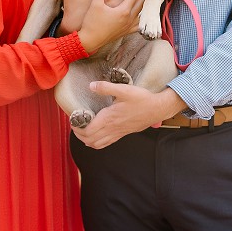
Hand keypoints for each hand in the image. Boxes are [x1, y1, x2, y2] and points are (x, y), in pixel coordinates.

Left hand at [71, 83, 186, 148]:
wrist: (158, 108)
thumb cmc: (142, 99)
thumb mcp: (124, 89)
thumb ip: (106, 88)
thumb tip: (91, 86)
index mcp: (109, 118)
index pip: (87, 130)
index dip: (77, 127)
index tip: (74, 120)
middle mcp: (112, 128)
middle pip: (89, 139)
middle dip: (79, 134)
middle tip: (75, 125)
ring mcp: (118, 133)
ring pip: (96, 144)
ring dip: (86, 140)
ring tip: (83, 131)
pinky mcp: (123, 134)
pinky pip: (106, 144)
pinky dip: (96, 143)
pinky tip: (96, 136)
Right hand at [76, 0, 144, 51]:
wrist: (89, 41)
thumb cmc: (90, 23)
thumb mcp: (95, 4)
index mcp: (123, 10)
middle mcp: (129, 18)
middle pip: (141, 0)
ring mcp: (129, 26)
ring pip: (141, 11)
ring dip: (143, 0)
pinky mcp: (126, 32)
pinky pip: (138, 22)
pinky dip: (141, 14)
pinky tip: (139, 11)